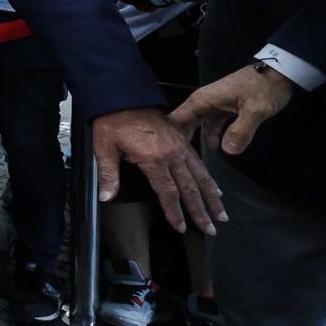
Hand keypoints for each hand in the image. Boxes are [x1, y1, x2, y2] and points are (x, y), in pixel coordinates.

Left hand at [90, 106, 225, 235]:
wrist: (122, 96)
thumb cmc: (113, 121)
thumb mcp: (104, 148)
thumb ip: (108, 175)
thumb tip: (107, 197)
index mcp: (153, 158)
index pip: (168, 192)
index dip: (175, 212)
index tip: (181, 227)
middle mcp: (171, 154)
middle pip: (190, 188)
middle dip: (201, 210)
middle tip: (211, 228)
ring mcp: (179, 146)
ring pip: (200, 176)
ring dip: (211, 197)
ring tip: (221, 214)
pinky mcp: (182, 140)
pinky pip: (199, 162)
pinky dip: (208, 178)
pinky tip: (215, 189)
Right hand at [170, 63, 295, 155]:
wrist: (281, 73)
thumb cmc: (265, 88)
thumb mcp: (256, 110)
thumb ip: (241, 130)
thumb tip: (228, 151)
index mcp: (203, 100)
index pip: (176, 119)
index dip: (170, 137)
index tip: (168, 156)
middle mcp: (203, 102)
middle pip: (183, 123)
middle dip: (181, 141)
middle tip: (180, 164)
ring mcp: (214, 105)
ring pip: (197, 124)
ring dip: (196, 139)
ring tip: (196, 160)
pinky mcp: (224, 108)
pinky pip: (211, 124)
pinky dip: (211, 135)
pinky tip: (216, 147)